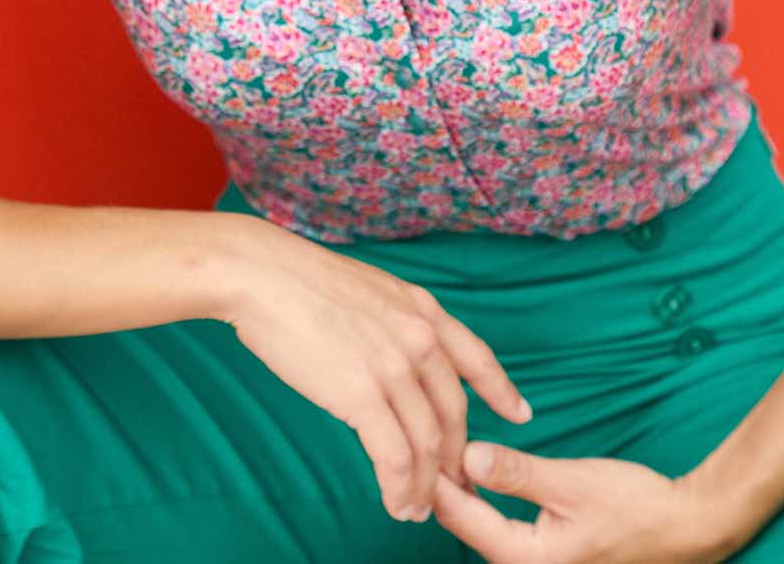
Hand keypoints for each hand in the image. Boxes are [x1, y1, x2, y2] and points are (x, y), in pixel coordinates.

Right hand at [221, 220, 531, 521]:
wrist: (263, 274)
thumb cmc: (299, 281)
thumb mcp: (368, 289)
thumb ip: (391, 322)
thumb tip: (392, 357)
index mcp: (422, 308)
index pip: (477, 357)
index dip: (502, 390)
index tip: (519, 413)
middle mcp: (419, 337)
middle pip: (454, 414)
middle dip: (457, 458)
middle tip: (456, 487)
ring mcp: (395, 366)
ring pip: (428, 444)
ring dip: (428, 486)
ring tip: (418, 509)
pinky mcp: (362, 394)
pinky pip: (395, 457)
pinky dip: (400, 489)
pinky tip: (397, 503)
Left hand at [431, 441, 726, 563]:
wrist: (683, 529)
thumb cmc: (633, 506)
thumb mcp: (572, 482)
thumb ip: (518, 473)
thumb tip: (468, 457)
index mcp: (527, 559)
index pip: (461, 516)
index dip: (433, 478)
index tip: (411, 442)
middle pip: (465, 526)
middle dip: (442, 486)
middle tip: (418, 440)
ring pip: (481, 528)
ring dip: (461, 494)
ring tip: (439, 452)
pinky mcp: (544, 558)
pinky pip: (499, 530)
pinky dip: (482, 503)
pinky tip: (474, 474)